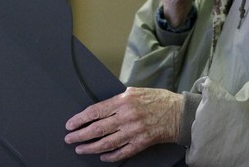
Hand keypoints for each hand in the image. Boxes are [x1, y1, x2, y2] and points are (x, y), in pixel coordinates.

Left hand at [64, 87, 182, 160]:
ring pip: (107, 143)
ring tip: (81, 149)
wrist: (179, 113)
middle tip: (69, 139)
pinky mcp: (142, 143)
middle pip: (97, 129)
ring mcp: (134, 131)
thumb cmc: (157, 99)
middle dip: (80, 135)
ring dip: (91, 148)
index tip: (70, 124)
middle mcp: (126, 117)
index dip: (80, 119)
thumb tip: (100, 108)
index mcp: (123, 102)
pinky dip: (111, 156)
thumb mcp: (134, 92)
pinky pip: (123, 152)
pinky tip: (102, 157)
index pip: (95, 111)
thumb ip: (117, 100)